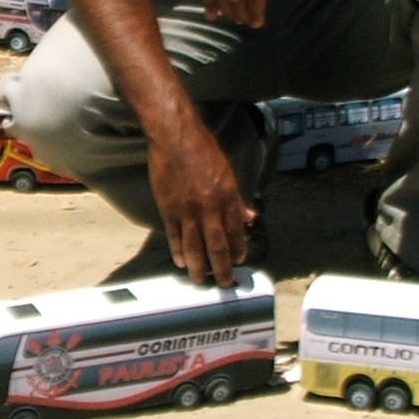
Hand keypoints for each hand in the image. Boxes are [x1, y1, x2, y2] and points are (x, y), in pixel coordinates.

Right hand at [147, 110, 253, 286]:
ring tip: (203, 280)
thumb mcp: (228, 171)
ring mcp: (188, 209)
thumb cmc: (202, 149)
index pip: (236, 231)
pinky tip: (182, 263)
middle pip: (217, 245)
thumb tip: (250, 218)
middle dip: (223, 267)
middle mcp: (210, 205)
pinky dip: (178, 251)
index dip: (238, 249)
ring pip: (195, 246)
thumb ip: (237, 199)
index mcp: (227, 195)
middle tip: (226, 282)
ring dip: (200, 267)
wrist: (175, 136)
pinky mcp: (169, 208)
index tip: (239, 261)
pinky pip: (175, 236)